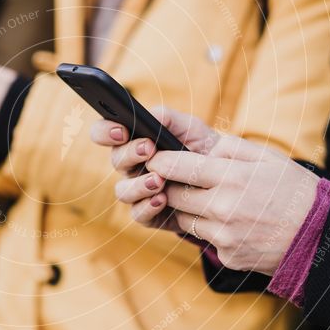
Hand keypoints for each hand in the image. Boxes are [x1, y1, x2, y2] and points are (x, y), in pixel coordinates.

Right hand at [89, 106, 219, 232]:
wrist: (224, 178)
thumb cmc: (202, 147)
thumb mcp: (189, 127)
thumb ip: (167, 118)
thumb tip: (149, 116)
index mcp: (133, 141)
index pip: (105, 133)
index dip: (105, 132)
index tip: (121, 130)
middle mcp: (131, 167)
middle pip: (115, 160)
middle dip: (130, 154)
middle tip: (149, 148)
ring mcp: (139, 191)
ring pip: (123, 191)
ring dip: (139, 185)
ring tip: (159, 180)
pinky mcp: (149, 213)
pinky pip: (138, 214)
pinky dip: (149, 206)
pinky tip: (163, 198)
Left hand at [146, 136, 318, 275]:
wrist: (321, 235)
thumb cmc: (293, 189)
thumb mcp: (266, 157)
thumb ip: (229, 148)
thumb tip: (198, 148)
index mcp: (232, 177)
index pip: (178, 167)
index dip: (160, 161)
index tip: (154, 158)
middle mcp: (224, 208)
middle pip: (174, 195)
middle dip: (171, 186)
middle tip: (177, 178)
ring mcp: (224, 235)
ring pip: (184, 219)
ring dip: (188, 209)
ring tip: (210, 200)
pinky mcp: (227, 256)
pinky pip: (204, 239)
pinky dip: (210, 230)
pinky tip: (232, 223)